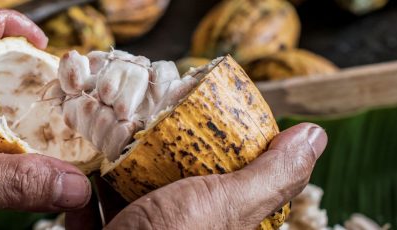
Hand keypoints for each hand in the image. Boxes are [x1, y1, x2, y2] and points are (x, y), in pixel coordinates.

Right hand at [66, 123, 327, 229]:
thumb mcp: (227, 206)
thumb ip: (270, 176)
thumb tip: (314, 136)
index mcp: (219, 226)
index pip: (224, 179)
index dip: (213, 144)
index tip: (194, 113)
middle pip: (171, 185)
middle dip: (153, 154)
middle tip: (143, 120)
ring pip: (128, 199)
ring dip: (113, 171)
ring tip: (106, 140)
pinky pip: (93, 218)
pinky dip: (84, 200)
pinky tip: (82, 182)